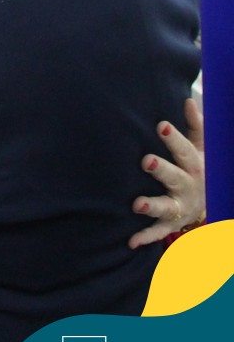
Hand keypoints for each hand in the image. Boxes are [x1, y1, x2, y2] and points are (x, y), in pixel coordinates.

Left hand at [129, 98, 204, 248]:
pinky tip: (130, 241)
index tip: (160, 125)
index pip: (186, 150)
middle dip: (162, 169)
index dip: (174, 138)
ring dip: (151, 205)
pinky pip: (158, 231)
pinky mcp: (171, 223)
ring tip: (136, 204)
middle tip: (145, 161)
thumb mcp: (203, 148)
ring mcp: (180, 206)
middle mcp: (188, 186)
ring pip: (166, 206)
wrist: (210, 202)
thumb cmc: (197, 167)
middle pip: (175, 177)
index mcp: (195, 165)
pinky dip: (145, 237)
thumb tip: (188, 99)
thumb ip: (196, 126)